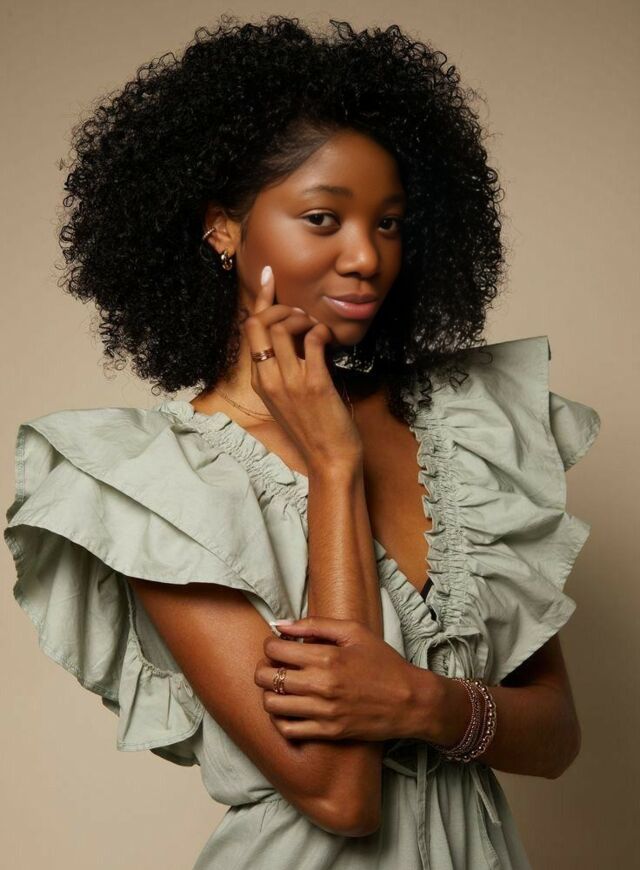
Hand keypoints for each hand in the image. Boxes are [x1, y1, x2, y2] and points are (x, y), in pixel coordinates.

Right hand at [244, 265, 362, 471]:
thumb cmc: (314, 430)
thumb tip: (302, 338)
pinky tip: (330, 341)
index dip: (262, 299)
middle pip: (259, 323)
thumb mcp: (289, 399)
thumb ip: (287, 369)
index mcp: (259, 381)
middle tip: (303, 314)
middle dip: (282, 307)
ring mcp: (289, 381)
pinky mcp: (313, 384)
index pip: (250, 331)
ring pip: (283, 327)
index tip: (270, 277)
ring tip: (316, 329)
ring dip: (303, 318)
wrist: (329, 460)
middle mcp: (267, 379)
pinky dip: (322, 332)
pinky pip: (313, 341)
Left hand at [254, 616, 441, 741]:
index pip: (275, 650)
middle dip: (264, 668)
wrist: (409, 701)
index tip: (278, 646)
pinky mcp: (327, 732)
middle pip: (267, 678)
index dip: (271, 645)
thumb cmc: (383, 662)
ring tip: (280, 687)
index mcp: (326, 657)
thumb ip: (315, 624)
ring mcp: (323, 711)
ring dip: (269, 693)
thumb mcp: (354, 632)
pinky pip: (288, 729)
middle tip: (274, 666)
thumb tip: (281, 624)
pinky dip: (280, 719)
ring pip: (272, 705)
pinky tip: (288, 709)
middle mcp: (321, 685)